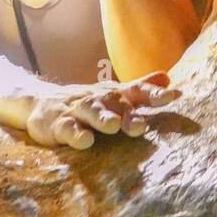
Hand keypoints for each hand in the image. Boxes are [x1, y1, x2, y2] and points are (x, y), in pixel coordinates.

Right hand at [24, 71, 180, 148]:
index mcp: (114, 95)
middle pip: (116, 103)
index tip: (174, 95)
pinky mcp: (58, 124)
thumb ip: (140, 88)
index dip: (154, 93)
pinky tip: (84, 140)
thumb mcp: (114, 94)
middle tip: (143, 123)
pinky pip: (67, 129)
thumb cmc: (87, 102)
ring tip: (112, 125)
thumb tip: (168, 76)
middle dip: (130, 113)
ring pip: (90, 112)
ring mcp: (77, 111)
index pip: (137, 91)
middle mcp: (98, 100)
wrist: (41, 102)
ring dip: (101, 118)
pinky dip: (75, 134)